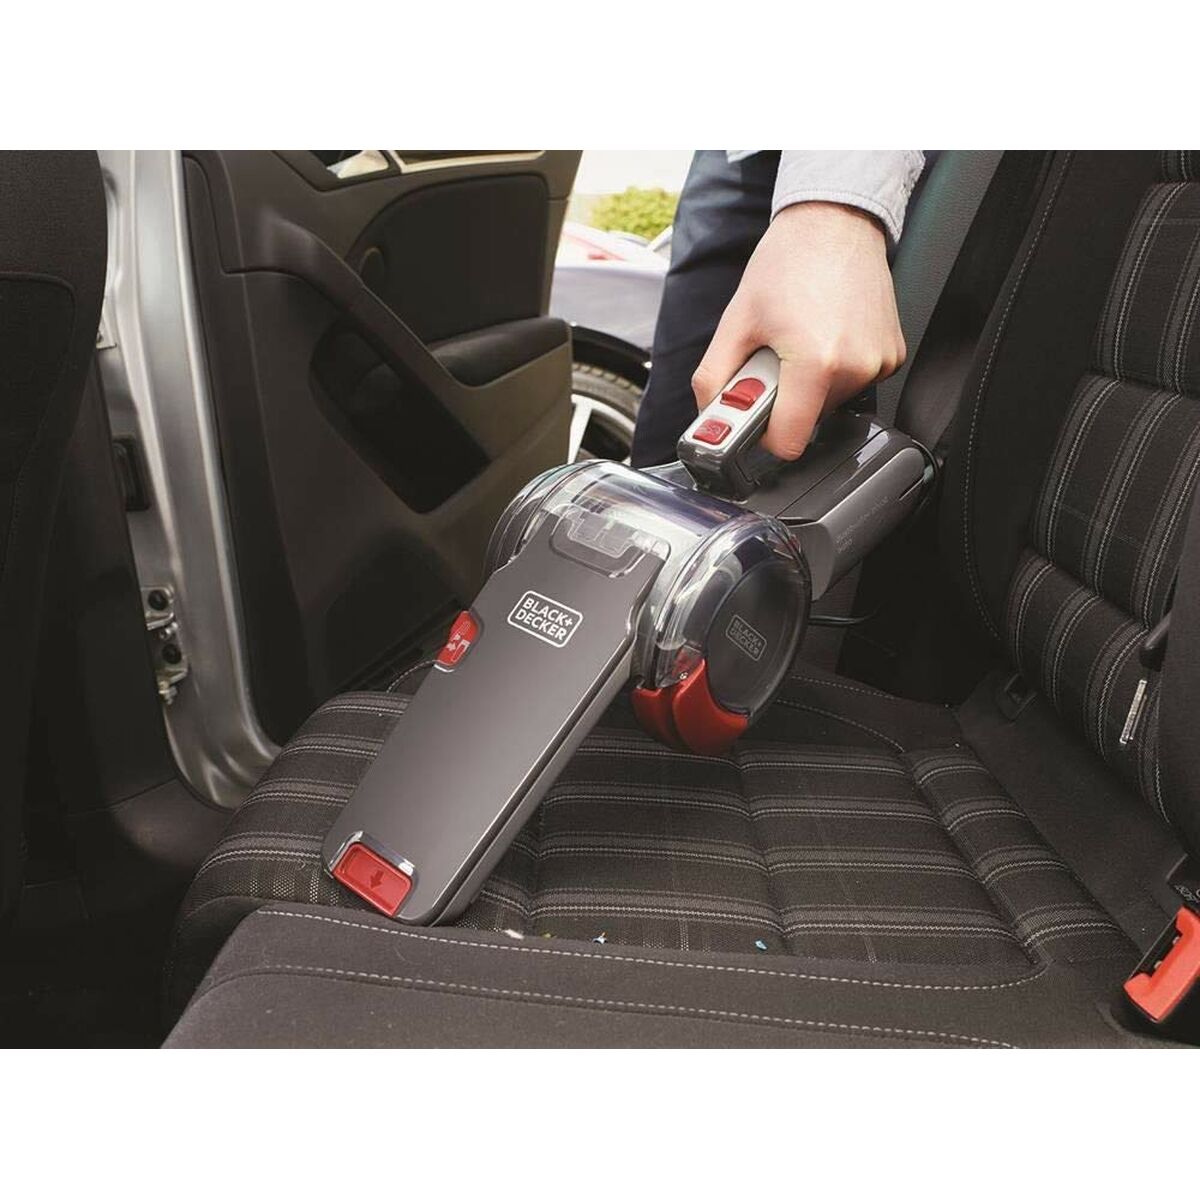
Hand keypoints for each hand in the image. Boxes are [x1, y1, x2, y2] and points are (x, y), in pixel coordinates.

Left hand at [691, 202, 905, 458]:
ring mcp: (878, 363)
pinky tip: (828, 333)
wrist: (834, 222)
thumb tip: (708, 416)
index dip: (765, 436)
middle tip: (777, 356)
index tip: (756, 417)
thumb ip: (714, 378)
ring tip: (804, 337)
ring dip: (810, 383)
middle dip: (786, 399)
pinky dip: (836, 370)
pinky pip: (854, 384)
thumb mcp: (735, 322)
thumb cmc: (788, 262)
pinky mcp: (892, 356)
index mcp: (815, 363)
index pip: (789, 442)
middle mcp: (855, 368)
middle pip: (809, 421)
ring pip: (831, 404)